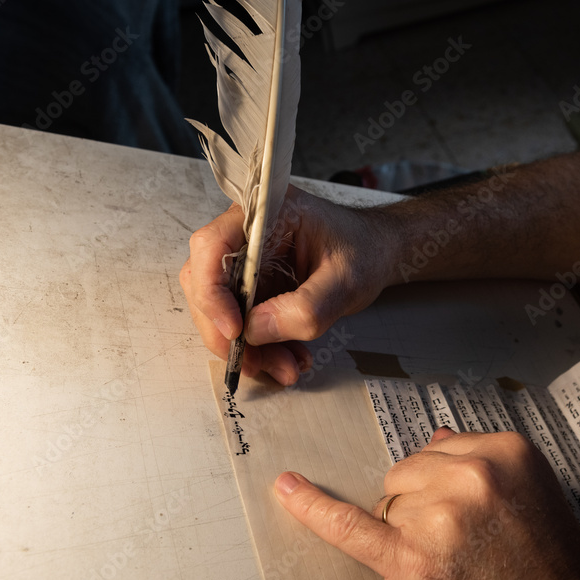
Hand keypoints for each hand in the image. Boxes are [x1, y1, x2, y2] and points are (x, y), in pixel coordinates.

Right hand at [180, 185, 397, 385]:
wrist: (375, 254)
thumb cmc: (362, 251)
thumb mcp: (345, 281)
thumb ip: (305, 308)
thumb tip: (254, 330)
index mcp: (264, 213)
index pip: (211, 245)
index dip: (212, 290)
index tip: (236, 330)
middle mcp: (244, 233)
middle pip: (204, 283)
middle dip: (227, 332)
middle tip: (256, 363)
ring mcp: (244, 262)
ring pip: (218, 310)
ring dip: (246, 347)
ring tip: (286, 367)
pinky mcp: (250, 286)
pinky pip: (239, 322)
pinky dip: (259, 348)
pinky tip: (288, 359)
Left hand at [274, 428, 579, 579]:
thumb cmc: (549, 558)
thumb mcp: (531, 488)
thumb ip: (479, 457)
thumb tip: (435, 438)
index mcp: (505, 451)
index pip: (439, 447)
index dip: (442, 481)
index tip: (460, 503)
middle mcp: (472, 476)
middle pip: (408, 473)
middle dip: (421, 503)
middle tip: (463, 540)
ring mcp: (441, 516)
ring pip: (389, 503)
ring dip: (408, 530)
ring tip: (455, 558)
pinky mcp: (413, 560)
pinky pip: (352, 526)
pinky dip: (313, 508)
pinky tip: (288, 488)